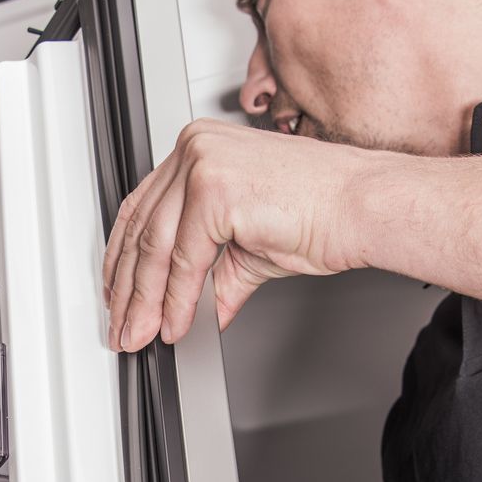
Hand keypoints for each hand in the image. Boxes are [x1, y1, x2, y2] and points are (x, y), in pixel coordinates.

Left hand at [101, 118, 371, 350]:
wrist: (361, 207)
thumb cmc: (321, 212)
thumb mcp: (247, 247)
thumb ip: (210, 275)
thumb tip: (190, 310)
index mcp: (198, 149)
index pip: (142, 209)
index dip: (123, 259)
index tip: (120, 294)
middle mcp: (194, 148)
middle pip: (142, 229)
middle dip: (129, 289)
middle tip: (124, 327)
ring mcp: (202, 164)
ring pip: (156, 247)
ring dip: (146, 301)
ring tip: (141, 334)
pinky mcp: (215, 189)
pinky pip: (184, 259)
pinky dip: (176, 299)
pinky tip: (176, 324)